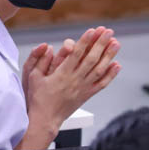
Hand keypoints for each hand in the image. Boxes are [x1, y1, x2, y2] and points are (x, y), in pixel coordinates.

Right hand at [23, 27, 119, 146]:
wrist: (45, 119)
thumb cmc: (37, 98)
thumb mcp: (32, 77)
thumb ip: (39, 60)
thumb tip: (47, 47)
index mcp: (61, 74)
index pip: (76, 54)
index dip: (85, 41)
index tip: (92, 31)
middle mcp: (75, 80)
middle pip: (91, 58)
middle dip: (100, 43)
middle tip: (108, 31)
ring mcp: (83, 87)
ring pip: (99, 69)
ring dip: (109, 55)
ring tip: (116, 43)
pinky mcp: (87, 94)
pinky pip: (102, 83)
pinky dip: (111, 74)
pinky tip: (116, 65)